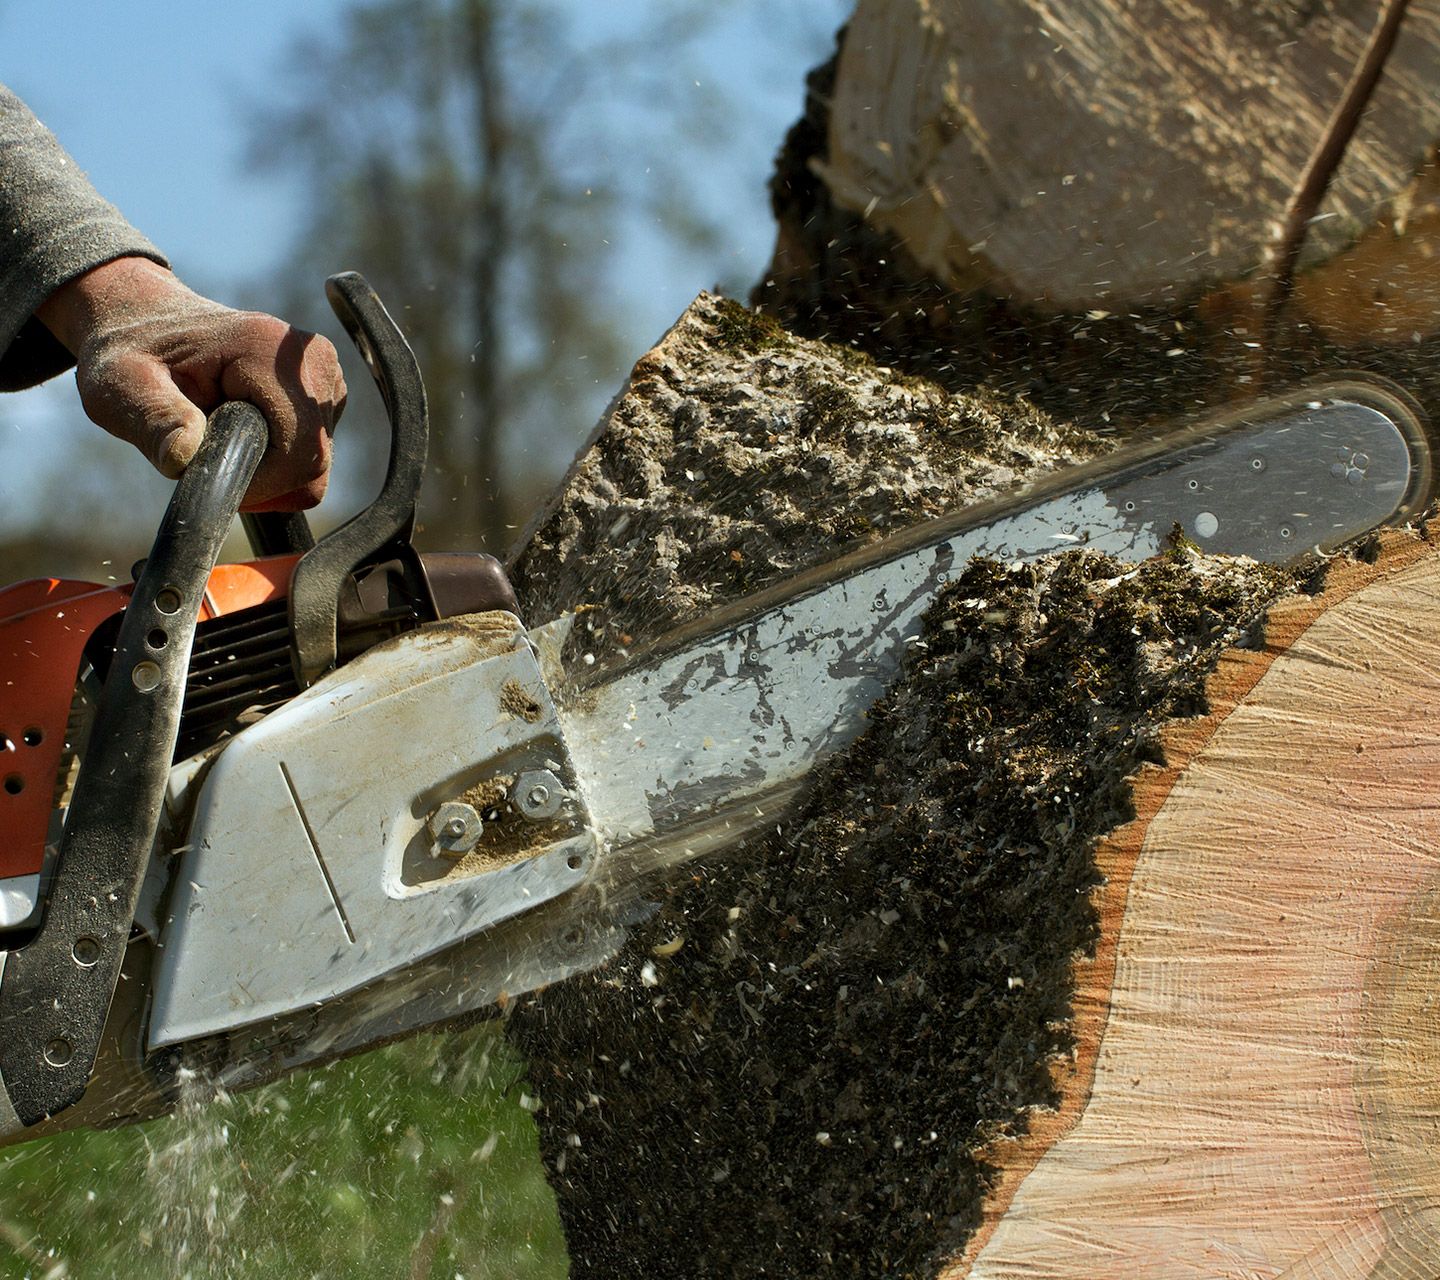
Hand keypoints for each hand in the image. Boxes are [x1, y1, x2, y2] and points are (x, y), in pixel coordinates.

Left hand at [36, 257, 346, 509]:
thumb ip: (154, 420)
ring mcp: (325, 374)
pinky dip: (279, 461)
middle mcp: (311, 359)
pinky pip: (315, 453)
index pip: (299, 451)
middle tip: (209, 457)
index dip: (259, 483)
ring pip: (317, 463)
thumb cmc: (131, 352)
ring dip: (268, 471)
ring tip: (221, 436)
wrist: (146, 320)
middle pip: (314, 462)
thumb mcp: (123, 386)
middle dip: (262, 480)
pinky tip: (243, 432)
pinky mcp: (326, 391)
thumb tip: (182, 457)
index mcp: (268, 350)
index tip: (208, 474)